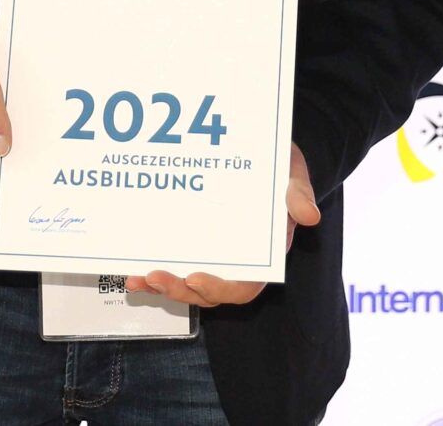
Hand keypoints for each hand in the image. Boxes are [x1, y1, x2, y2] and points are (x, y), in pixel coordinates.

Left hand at [125, 144, 317, 307]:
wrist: (260, 149)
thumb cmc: (279, 165)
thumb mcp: (293, 173)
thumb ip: (299, 192)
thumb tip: (310, 215)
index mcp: (264, 253)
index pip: (245, 286)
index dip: (220, 289)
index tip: (196, 278)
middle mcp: (236, 260)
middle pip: (209, 292)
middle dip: (179, 290)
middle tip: (154, 276)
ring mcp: (212, 253)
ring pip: (187, 283)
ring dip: (161, 285)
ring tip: (137, 277)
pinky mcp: (192, 241)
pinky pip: (174, 263)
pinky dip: (153, 271)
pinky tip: (132, 267)